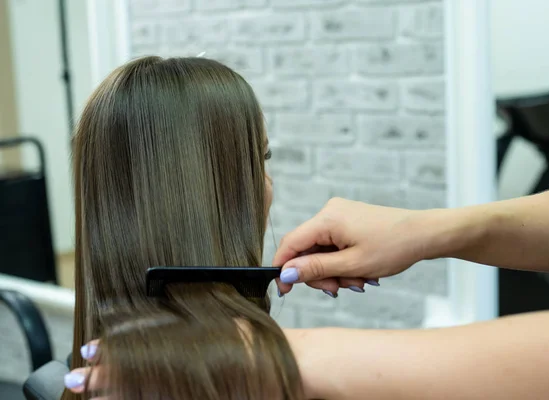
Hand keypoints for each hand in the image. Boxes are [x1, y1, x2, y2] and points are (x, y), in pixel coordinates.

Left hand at [64, 333, 323, 398]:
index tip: (89, 352)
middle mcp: (189, 378)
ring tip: (90, 395)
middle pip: (136, 382)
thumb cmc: (262, 342)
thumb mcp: (227, 320)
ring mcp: (196, 395)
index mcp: (192, 353)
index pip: (141, 356)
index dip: (111, 357)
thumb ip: (192, 321)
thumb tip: (155, 322)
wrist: (290, 368)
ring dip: (116, 397)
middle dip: (102, 382)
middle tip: (75, 378)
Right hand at [275, 198, 444, 294]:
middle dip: (319, 274)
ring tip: (358, 281)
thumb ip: (316, 269)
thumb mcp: (352, 265)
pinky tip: (359, 272)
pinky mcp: (348, 220)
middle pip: (306, 249)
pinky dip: (341, 262)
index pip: (291, 243)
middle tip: (338, 289)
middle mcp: (329, 212)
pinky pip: (333, 244)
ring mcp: (339, 215)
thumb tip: (286, 273)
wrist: (423, 234)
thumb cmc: (393, 247)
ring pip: (320, 250)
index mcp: (327, 219)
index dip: (283, 267)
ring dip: (333, 271)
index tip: (284, 290)